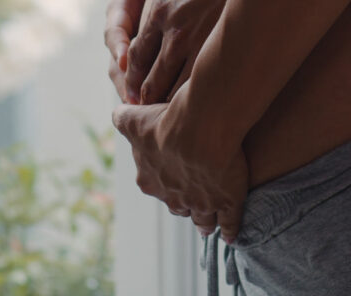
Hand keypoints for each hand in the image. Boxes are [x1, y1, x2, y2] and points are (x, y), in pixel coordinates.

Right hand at [104, 0, 169, 102]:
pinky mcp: (154, 53)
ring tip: (144, 110)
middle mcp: (128, 22)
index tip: (125, 60)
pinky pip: (148, 75)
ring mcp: (140, 39)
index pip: (115, 24)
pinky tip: (162, 108)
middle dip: (125, 77)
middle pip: (118, 55)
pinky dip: (152, 90)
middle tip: (132, 97)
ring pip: (129, 71)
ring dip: (134, 90)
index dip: (118, 43)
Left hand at [112, 85, 248, 241]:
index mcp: (149, 180)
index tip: (172, 177)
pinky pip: (229, 222)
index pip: (156, 187)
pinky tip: (231, 236)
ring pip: (202, 219)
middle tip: (192, 200)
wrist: (198, 130)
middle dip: (184, 204)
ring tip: (209, 226)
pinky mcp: (227, 202)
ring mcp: (201, 203)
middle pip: (178, 206)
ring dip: (205, 222)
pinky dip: (230, 230)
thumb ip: (123, 118)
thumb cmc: (165, 123)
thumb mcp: (135, 119)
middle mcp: (172, 197)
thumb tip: (118, 114)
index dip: (165, 182)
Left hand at [126, 0, 260, 103]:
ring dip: (168, 105)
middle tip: (145, 114)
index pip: (140, 49)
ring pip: (174, 86)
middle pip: (153, 74)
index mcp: (163, 6)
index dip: (135, 72)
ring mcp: (200, 42)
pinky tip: (199, 113)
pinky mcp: (225, 50)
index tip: (134, 88)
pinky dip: (196, 102)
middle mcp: (175, 29)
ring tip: (167, 123)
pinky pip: (202, 85)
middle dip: (146, 95)